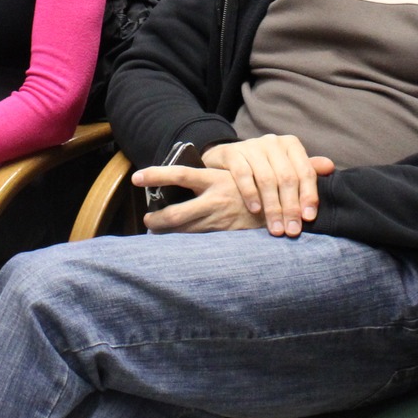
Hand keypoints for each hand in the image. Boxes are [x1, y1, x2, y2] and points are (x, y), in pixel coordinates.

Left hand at [135, 165, 263, 233]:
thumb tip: (180, 175)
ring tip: (157, 230)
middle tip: (148, 219)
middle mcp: (214, 200)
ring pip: (183, 231)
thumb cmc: (251, 188)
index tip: (137, 177)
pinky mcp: (224, 237)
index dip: (157, 175)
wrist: (280, 209)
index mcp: (214, 179)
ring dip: (166, 233)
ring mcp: (219, 221)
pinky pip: (197, 241)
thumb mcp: (230, 174)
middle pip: (175, 213)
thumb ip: (206, 176)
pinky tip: (176, 242)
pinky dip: (183, 243)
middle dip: (155, 219)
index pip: (180, 174)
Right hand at [202, 134, 335, 235]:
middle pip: (287, 178)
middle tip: (292, 230)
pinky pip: (243, 175)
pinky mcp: (232, 152)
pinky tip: (255, 210)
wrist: (228, 157)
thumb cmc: (263, 166)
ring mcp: (252, 146)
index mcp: (290, 144)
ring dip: (272, 207)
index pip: (305, 171)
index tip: (308, 218)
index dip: (308, 195)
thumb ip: (306, 169)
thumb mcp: (286, 166)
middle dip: (290, 207)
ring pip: (266, 179)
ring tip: (275, 228)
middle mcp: (273, 142)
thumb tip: (330, 168)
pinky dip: (250, 194)